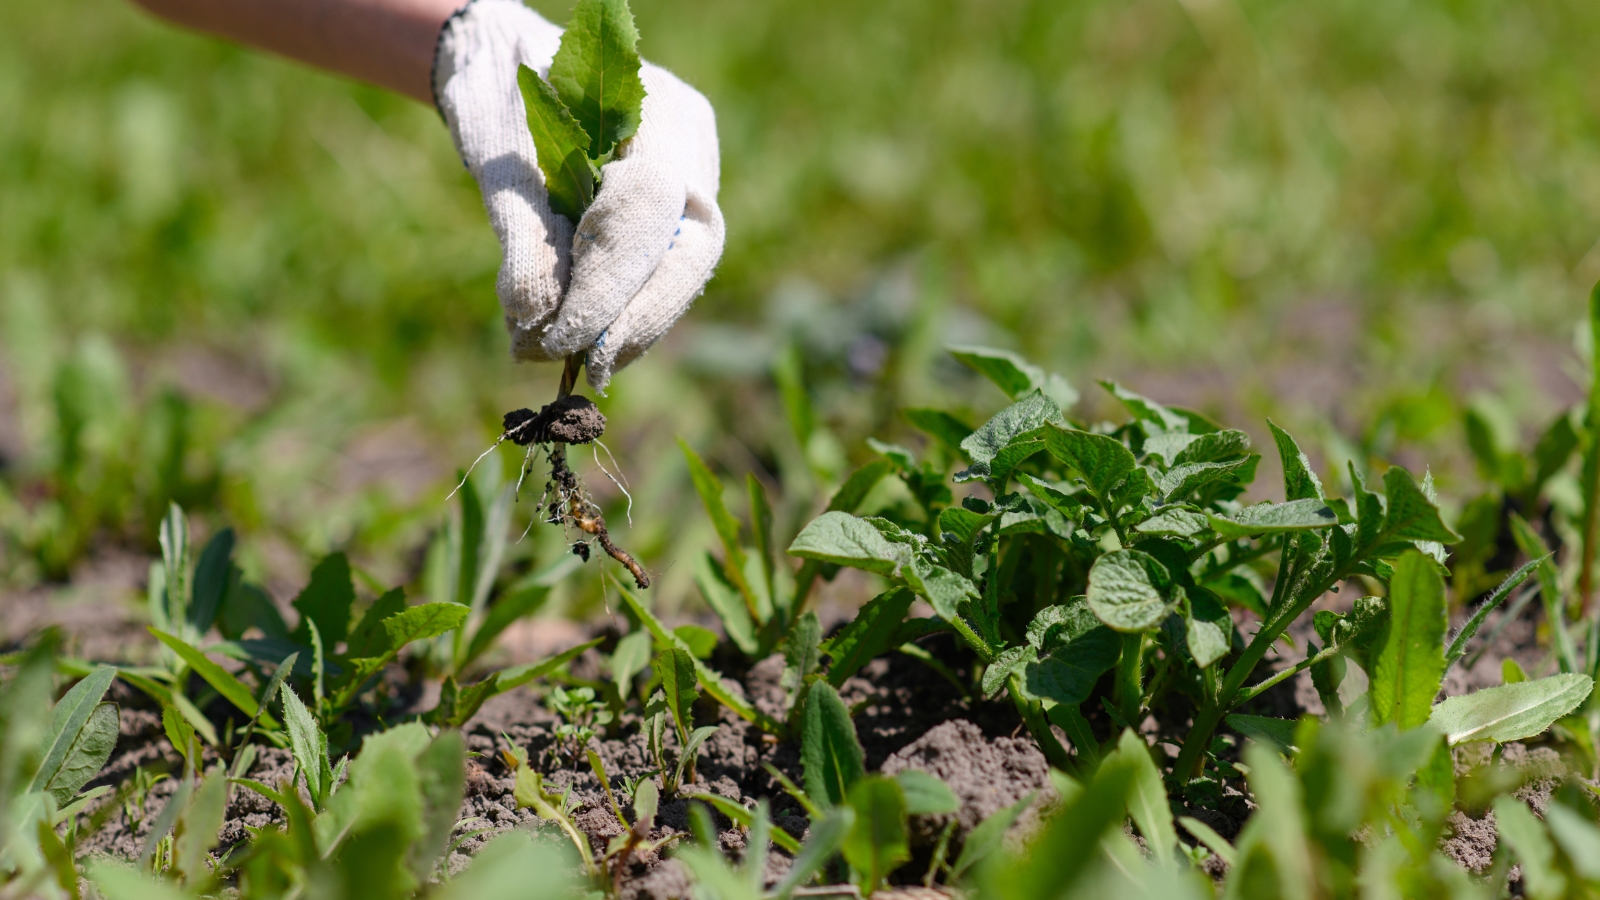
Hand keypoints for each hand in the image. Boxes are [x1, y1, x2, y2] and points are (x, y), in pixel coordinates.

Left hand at [433, 0, 723, 390]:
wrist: (507, 67)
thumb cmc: (500, 100)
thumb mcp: (500, 162)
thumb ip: (524, 235)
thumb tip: (534, 321)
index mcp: (659, 113)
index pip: (648, 208)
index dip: (609, 282)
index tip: (561, 338)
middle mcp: (692, 149)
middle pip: (690, 251)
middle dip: (638, 317)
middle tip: (586, 367)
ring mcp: (694, 181)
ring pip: (681, 272)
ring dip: (630, 327)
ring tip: (573, 362)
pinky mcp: (677, 215)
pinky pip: (663, 275)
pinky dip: (625, 316)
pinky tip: (585, 345)